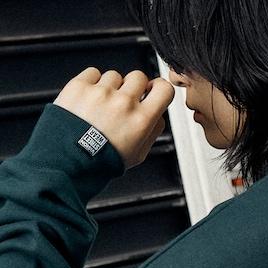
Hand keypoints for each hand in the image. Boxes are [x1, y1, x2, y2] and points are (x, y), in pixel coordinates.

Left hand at [53, 67, 174, 170]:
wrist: (69, 161)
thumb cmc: (102, 160)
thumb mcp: (138, 154)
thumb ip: (152, 131)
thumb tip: (158, 115)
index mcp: (141, 120)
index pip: (164, 89)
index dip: (159, 88)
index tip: (153, 90)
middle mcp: (124, 102)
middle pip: (138, 77)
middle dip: (134, 87)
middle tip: (124, 101)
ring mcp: (101, 92)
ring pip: (114, 76)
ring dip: (111, 87)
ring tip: (101, 106)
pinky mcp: (80, 86)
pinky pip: (93, 73)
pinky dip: (92, 83)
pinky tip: (90, 99)